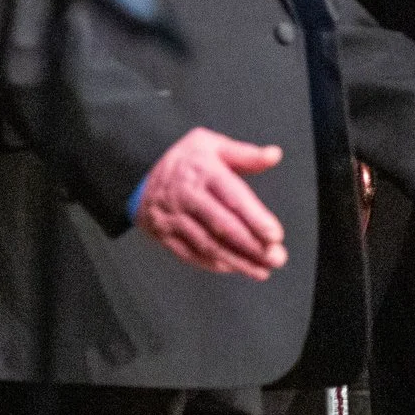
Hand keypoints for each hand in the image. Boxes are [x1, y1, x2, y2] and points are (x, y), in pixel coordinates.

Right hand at [135, 128, 288, 279]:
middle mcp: (187, 197)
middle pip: (222, 225)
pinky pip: (191, 254)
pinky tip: (236, 268)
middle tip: (276, 258)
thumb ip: (245, 154)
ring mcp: (174, 218)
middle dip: (251, 245)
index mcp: (203, 171)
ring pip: (208, 245)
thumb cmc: (184, 161)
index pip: (231, 196)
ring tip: (262, 270)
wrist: (138, 178)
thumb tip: (274, 155)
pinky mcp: (166, 236)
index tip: (275, 235)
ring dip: (237, 260)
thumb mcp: (211, 144)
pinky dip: (215, 264)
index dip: (254, 217)